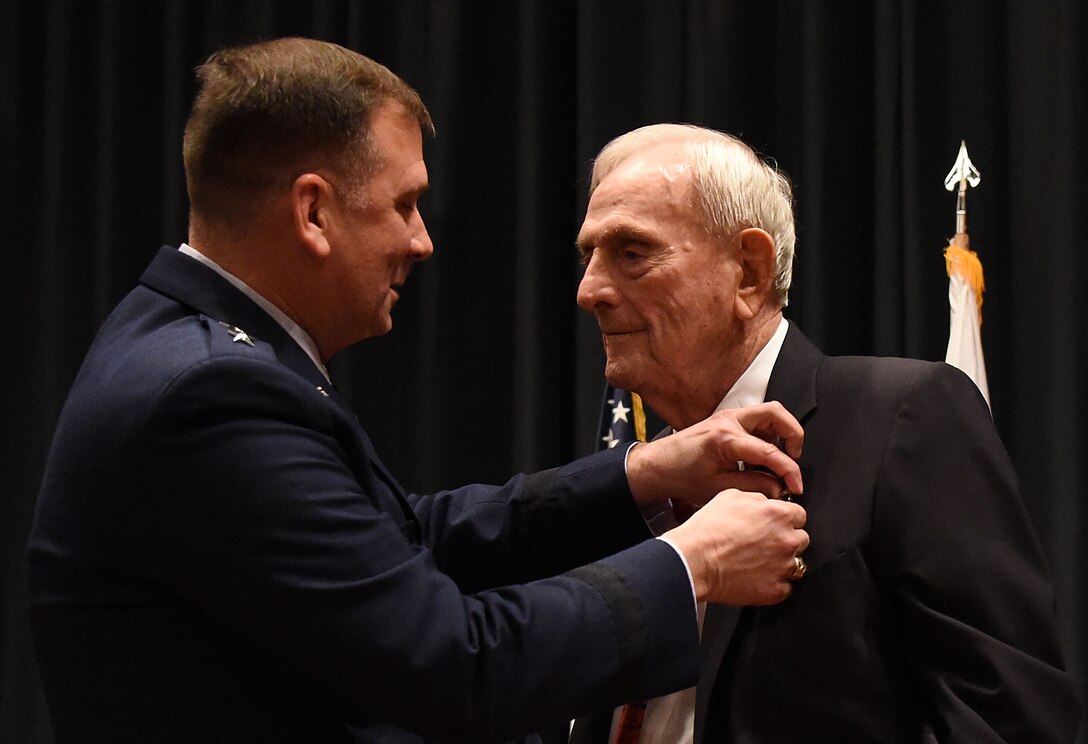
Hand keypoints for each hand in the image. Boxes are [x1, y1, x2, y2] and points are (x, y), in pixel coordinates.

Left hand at [626, 402, 803, 506]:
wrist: (658, 466)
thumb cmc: (681, 476)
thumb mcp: (719, 489)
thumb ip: (753, 487)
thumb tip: (779, 487)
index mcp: (726, 438)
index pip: (770, 451)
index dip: (789, 471)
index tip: (796, 486)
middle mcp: (728, 421)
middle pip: (775, 413)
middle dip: (793, 434)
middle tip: (794, 457)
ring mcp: (727, 417)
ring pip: (767, 413)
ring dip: (780, 433)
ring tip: (779, 459)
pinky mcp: (726, 420)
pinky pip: (756, 421)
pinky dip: (766, 435)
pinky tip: (762, 457)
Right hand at [664, 489, 808, 604]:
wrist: (694, 560)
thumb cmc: (707, 529)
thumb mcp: (731, 496)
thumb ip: (758, 498)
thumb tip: (767, 503)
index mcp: (779, 514)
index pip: (799, 515)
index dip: (785, 519)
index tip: (775, 525)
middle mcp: (786, 540)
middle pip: (801, 539)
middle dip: (786, 540)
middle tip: (764, 543)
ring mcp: (783, 567)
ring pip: (796, 564)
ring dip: (781, 563)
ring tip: (758, 562)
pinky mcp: (775, 590)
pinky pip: (785, 588)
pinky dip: (774, 584)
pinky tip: (756, 578)